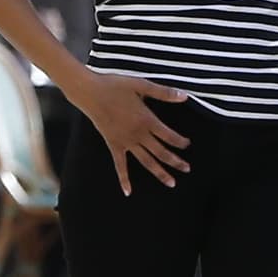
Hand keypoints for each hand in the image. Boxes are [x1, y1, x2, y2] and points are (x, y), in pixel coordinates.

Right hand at [70, 69, 190, 195]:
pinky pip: (120, 165)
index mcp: (147, 120)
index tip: (187, 144)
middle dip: (175, 162)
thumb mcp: (142, 85)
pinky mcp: (113, 145)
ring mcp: (125, 142)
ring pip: (146, 161)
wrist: (90, 92)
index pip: (169, 136)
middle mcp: (138, 134)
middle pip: (161, 152)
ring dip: (159, 173)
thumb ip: (163, 93)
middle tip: (187, 169)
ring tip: (171, 183)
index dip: (180, 142)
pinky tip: (128, 192)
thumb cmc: (115, 86)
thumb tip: (185, 96)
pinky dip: (124, 179)